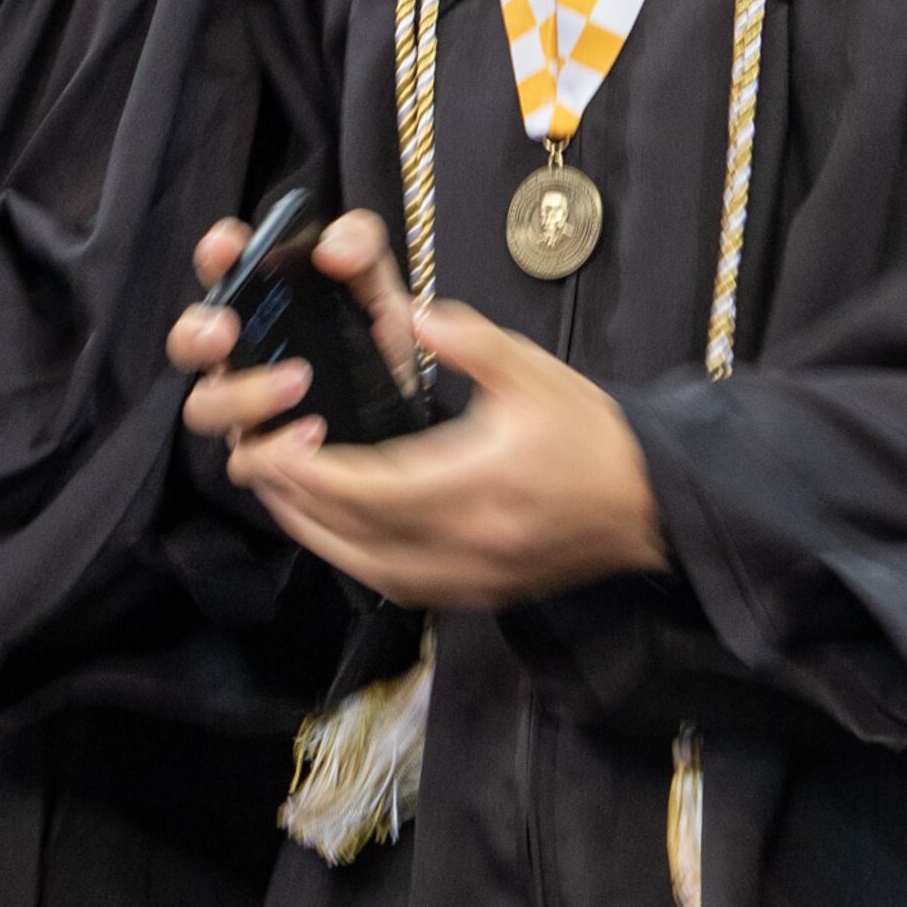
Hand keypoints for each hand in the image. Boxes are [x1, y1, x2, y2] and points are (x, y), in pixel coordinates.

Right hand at [169, 206, 421, 435]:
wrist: (398, 419)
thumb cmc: (371, 345)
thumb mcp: (377, 288)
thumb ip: (361, 247)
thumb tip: (332, 249)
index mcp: (256, 305)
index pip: (219, 270)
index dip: (215, 254)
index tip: (229, 247)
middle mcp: (236, 355)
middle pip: (186, 343)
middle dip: (195, 334)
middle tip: (226, 331)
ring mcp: (240, 410)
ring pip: (203, 406)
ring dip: (243, 394)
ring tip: (296, 383)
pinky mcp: (260, 459)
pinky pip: (244, 461)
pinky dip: (273, 449)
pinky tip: (311, 433)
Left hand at [169, 210, 664, 608]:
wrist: (651, 504)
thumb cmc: (593, 435)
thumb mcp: (536, 373)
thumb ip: (473, 343)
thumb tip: (417, 311)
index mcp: (475, 486)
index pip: (369, 489)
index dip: (311, 472)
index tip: (273, 445)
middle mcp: (463, 544)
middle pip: (354, 536)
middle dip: (296, 503)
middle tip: (255, 466)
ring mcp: (469, 579)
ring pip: (367, 570)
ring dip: (316, 535)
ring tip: (281, 496)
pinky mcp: (477, 595)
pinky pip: (396, 585)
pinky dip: (353, 558)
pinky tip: (336, 532)